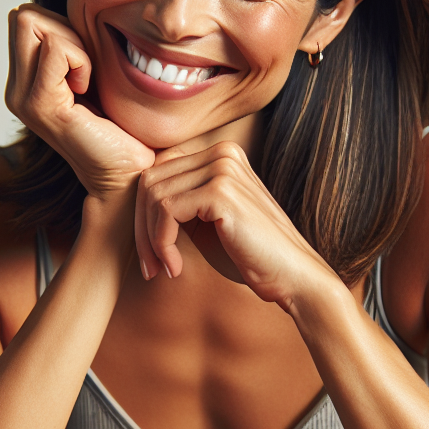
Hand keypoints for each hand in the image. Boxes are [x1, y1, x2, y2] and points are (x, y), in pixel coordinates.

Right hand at [4, 4, 154, 202]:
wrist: (130, 172)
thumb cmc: (122, 128)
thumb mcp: (93, 77)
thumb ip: (73, 49)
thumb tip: (74, 14)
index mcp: (25, 82)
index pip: (26, 18)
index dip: (62, 29)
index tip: (86, 64)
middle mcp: (16, 90)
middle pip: (24, 16)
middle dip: (63, 30)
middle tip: (87, 69)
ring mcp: (23, 98)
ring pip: (33, 24)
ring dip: (72, 44)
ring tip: (87, 81)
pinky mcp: (40, 105)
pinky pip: (55, 50)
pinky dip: (80, 60)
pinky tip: (89, 91)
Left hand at [135, 141, 336, 309]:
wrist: (293, 275)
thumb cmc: (251, 254)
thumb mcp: (209, 220)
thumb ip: (182, 201)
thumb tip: (135, 200)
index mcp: (221, 155)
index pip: (158, 171)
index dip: (144, 214)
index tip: (151, 252)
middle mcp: (222, 153)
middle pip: (150, 180)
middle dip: (141, 228)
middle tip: (150, 265)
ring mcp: (222, 168)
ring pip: (153, 196)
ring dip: (150, 240)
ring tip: (163, 268)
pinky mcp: (220, 191)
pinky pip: (165, 211)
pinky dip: (162, 244)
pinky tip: (175, 267)